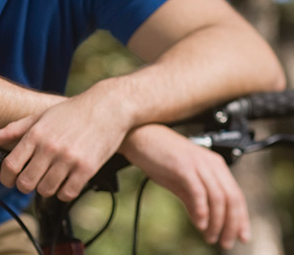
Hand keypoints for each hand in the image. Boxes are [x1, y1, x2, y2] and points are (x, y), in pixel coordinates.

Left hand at [0, 86, 131, 201]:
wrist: (107, 108)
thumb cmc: (71, 112)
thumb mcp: (40, 116)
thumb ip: (14, 129)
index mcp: (36, 134)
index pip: (11, 165)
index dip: (5, 177)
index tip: (8, 180)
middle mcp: (50, 148)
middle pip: (26, 182)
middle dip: (24, 185)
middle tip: (29, 181)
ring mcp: (68, 159)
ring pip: (46, 190)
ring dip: (45, 188)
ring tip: (49, 179)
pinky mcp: (86, 169)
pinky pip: (68, 193)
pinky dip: (64, 192)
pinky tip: (65, 182)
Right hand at [121, 124, 249, 249]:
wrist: (138, 136)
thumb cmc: (158, 156)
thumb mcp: (180, 180)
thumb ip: (193, 200)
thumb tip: (203, 222)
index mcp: (214, 164)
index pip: (236, 195)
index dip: (241, 219)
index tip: (241, 237)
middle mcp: (211, 163)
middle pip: (232, 199)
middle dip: (232, 225)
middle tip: (225, 243)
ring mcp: (198, 164)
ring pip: (218, 198)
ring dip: (218, 222)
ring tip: (211, 237)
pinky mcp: (183, 166)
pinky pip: (199, 192)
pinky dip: (202, 210)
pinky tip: (200, 224)